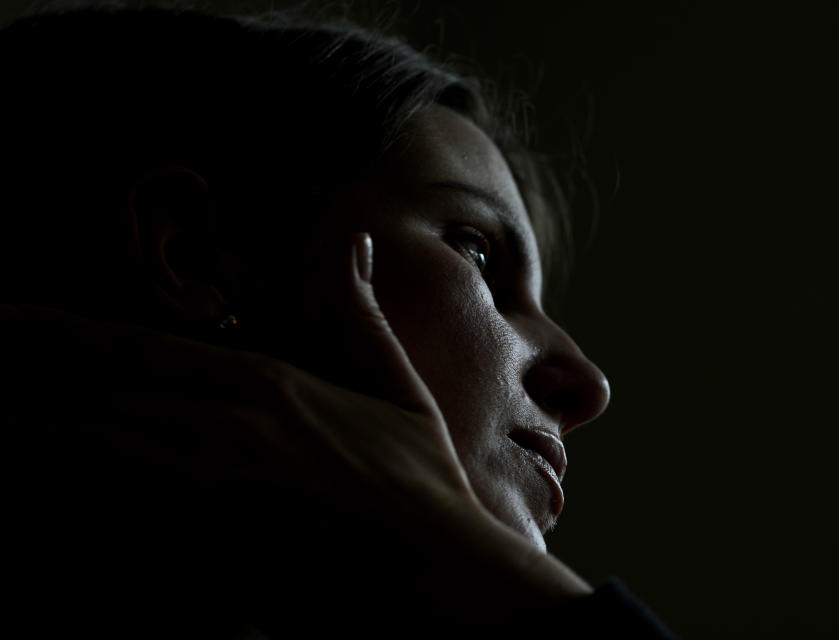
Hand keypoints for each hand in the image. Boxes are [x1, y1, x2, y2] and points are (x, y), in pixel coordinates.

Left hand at [2, 233, 590, 633]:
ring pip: (86, 454)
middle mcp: (224, 425)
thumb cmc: (418, 484)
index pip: (141, 348)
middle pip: (94, 397)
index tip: (2, 319)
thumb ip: (357, 314)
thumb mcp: (396, 388)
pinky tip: (20, 503)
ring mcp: (208, 489)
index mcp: (266, 383)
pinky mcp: (202, 550)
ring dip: (22, 437)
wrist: (433, 572)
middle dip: (18, 382)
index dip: (62, 333)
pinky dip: (56, 509)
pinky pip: (106, 526)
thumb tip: (350, 240)